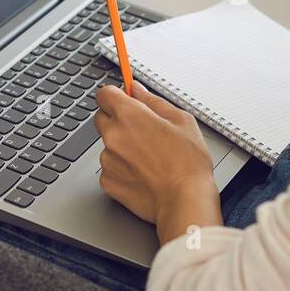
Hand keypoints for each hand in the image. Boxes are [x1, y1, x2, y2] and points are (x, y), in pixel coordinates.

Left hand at [94, 83, 218, 237]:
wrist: (184, 200)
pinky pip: (110, 167)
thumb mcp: (181, 120)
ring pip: (108, 145)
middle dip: (118, 120)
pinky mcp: (107, 181)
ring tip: (149, 157)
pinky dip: (122, 168)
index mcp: (129, 115)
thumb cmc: (188, 163)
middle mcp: (113, 136)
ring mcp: (108, 160)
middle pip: (102, 117)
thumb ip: (154, 101)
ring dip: (122, 146)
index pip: (105, 94)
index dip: (116, 95)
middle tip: (142, 130)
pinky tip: (143, 173)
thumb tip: (138, 90)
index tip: (126, 100)